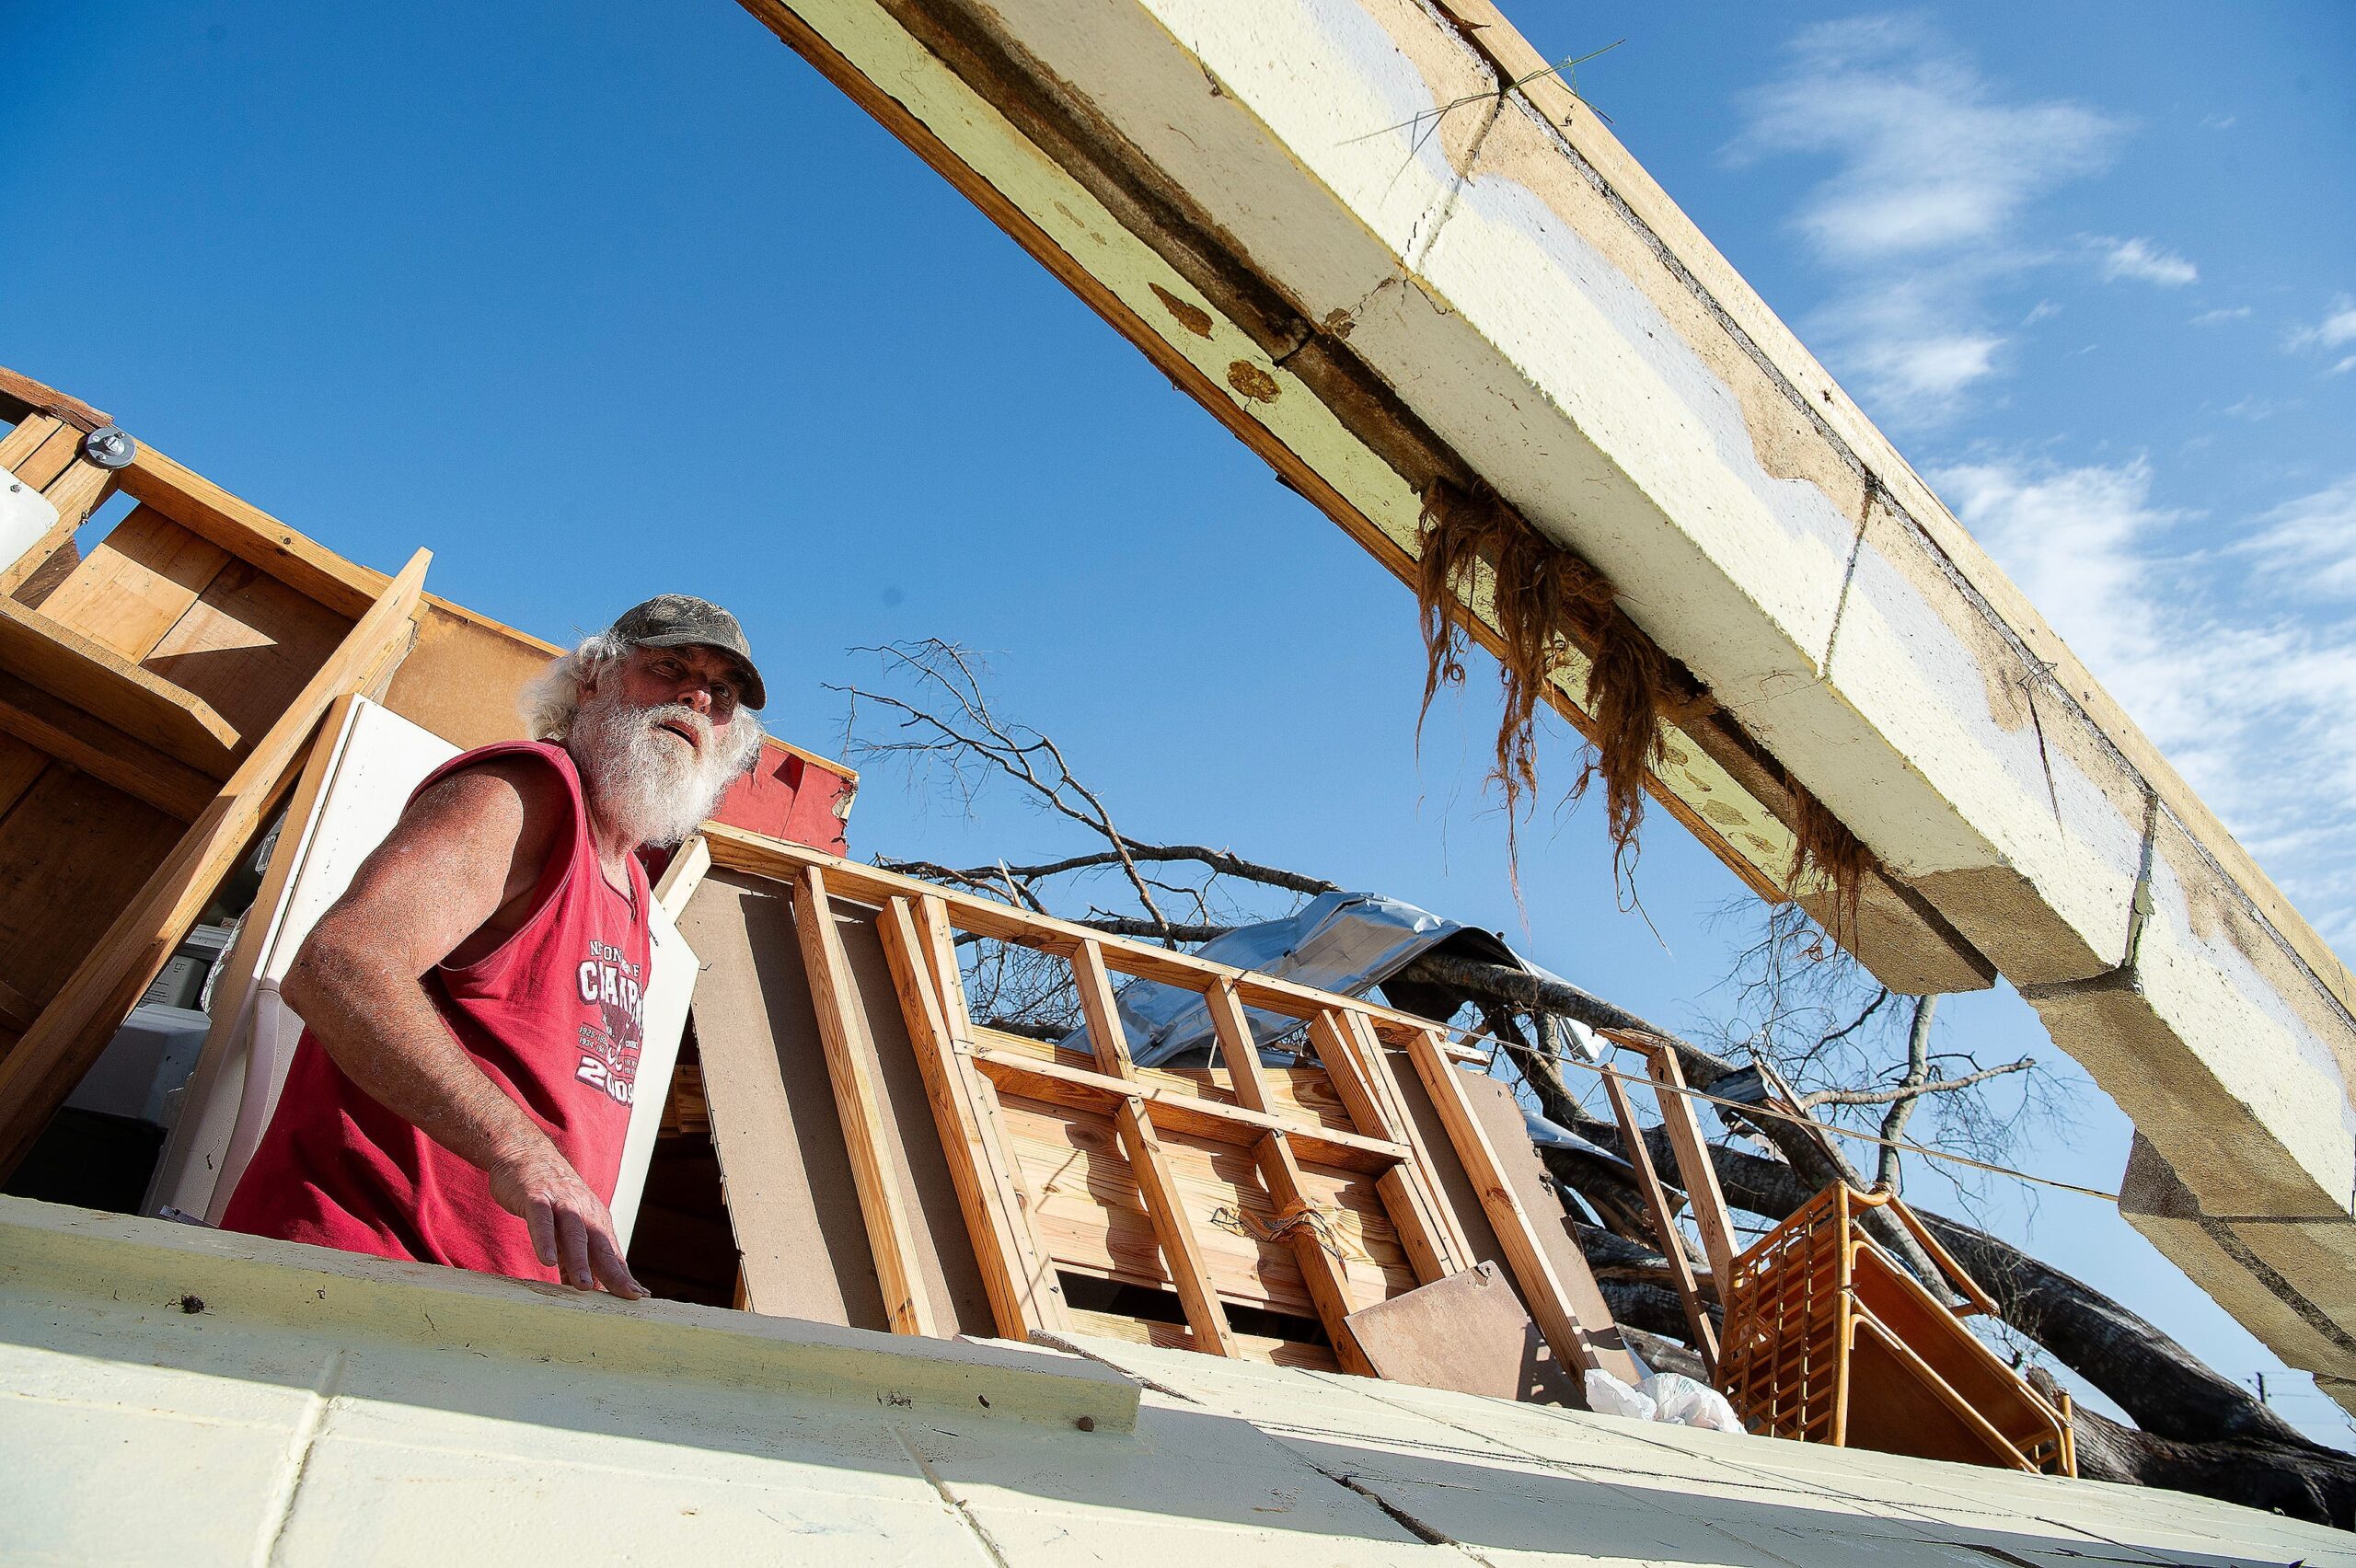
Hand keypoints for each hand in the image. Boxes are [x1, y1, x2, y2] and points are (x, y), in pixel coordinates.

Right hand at [486, 1139, 647, 1298]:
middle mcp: (584, 1212)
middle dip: (614, 1272)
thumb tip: (591, 1291)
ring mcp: (561, 1203)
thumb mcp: (567, 1229)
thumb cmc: (552, 1199)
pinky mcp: (536, 1197)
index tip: (638, 1298)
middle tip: (625, 1296)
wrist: (527, 1154)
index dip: (624, 1276)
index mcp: (595, 1221)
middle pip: (601, 1245)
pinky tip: (547, 1260)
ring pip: (574, 1234)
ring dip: (580, 1260)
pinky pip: (541, 1220)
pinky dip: (545, 1239)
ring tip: (583, 1286)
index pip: (611, 1254)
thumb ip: (578, 1258)